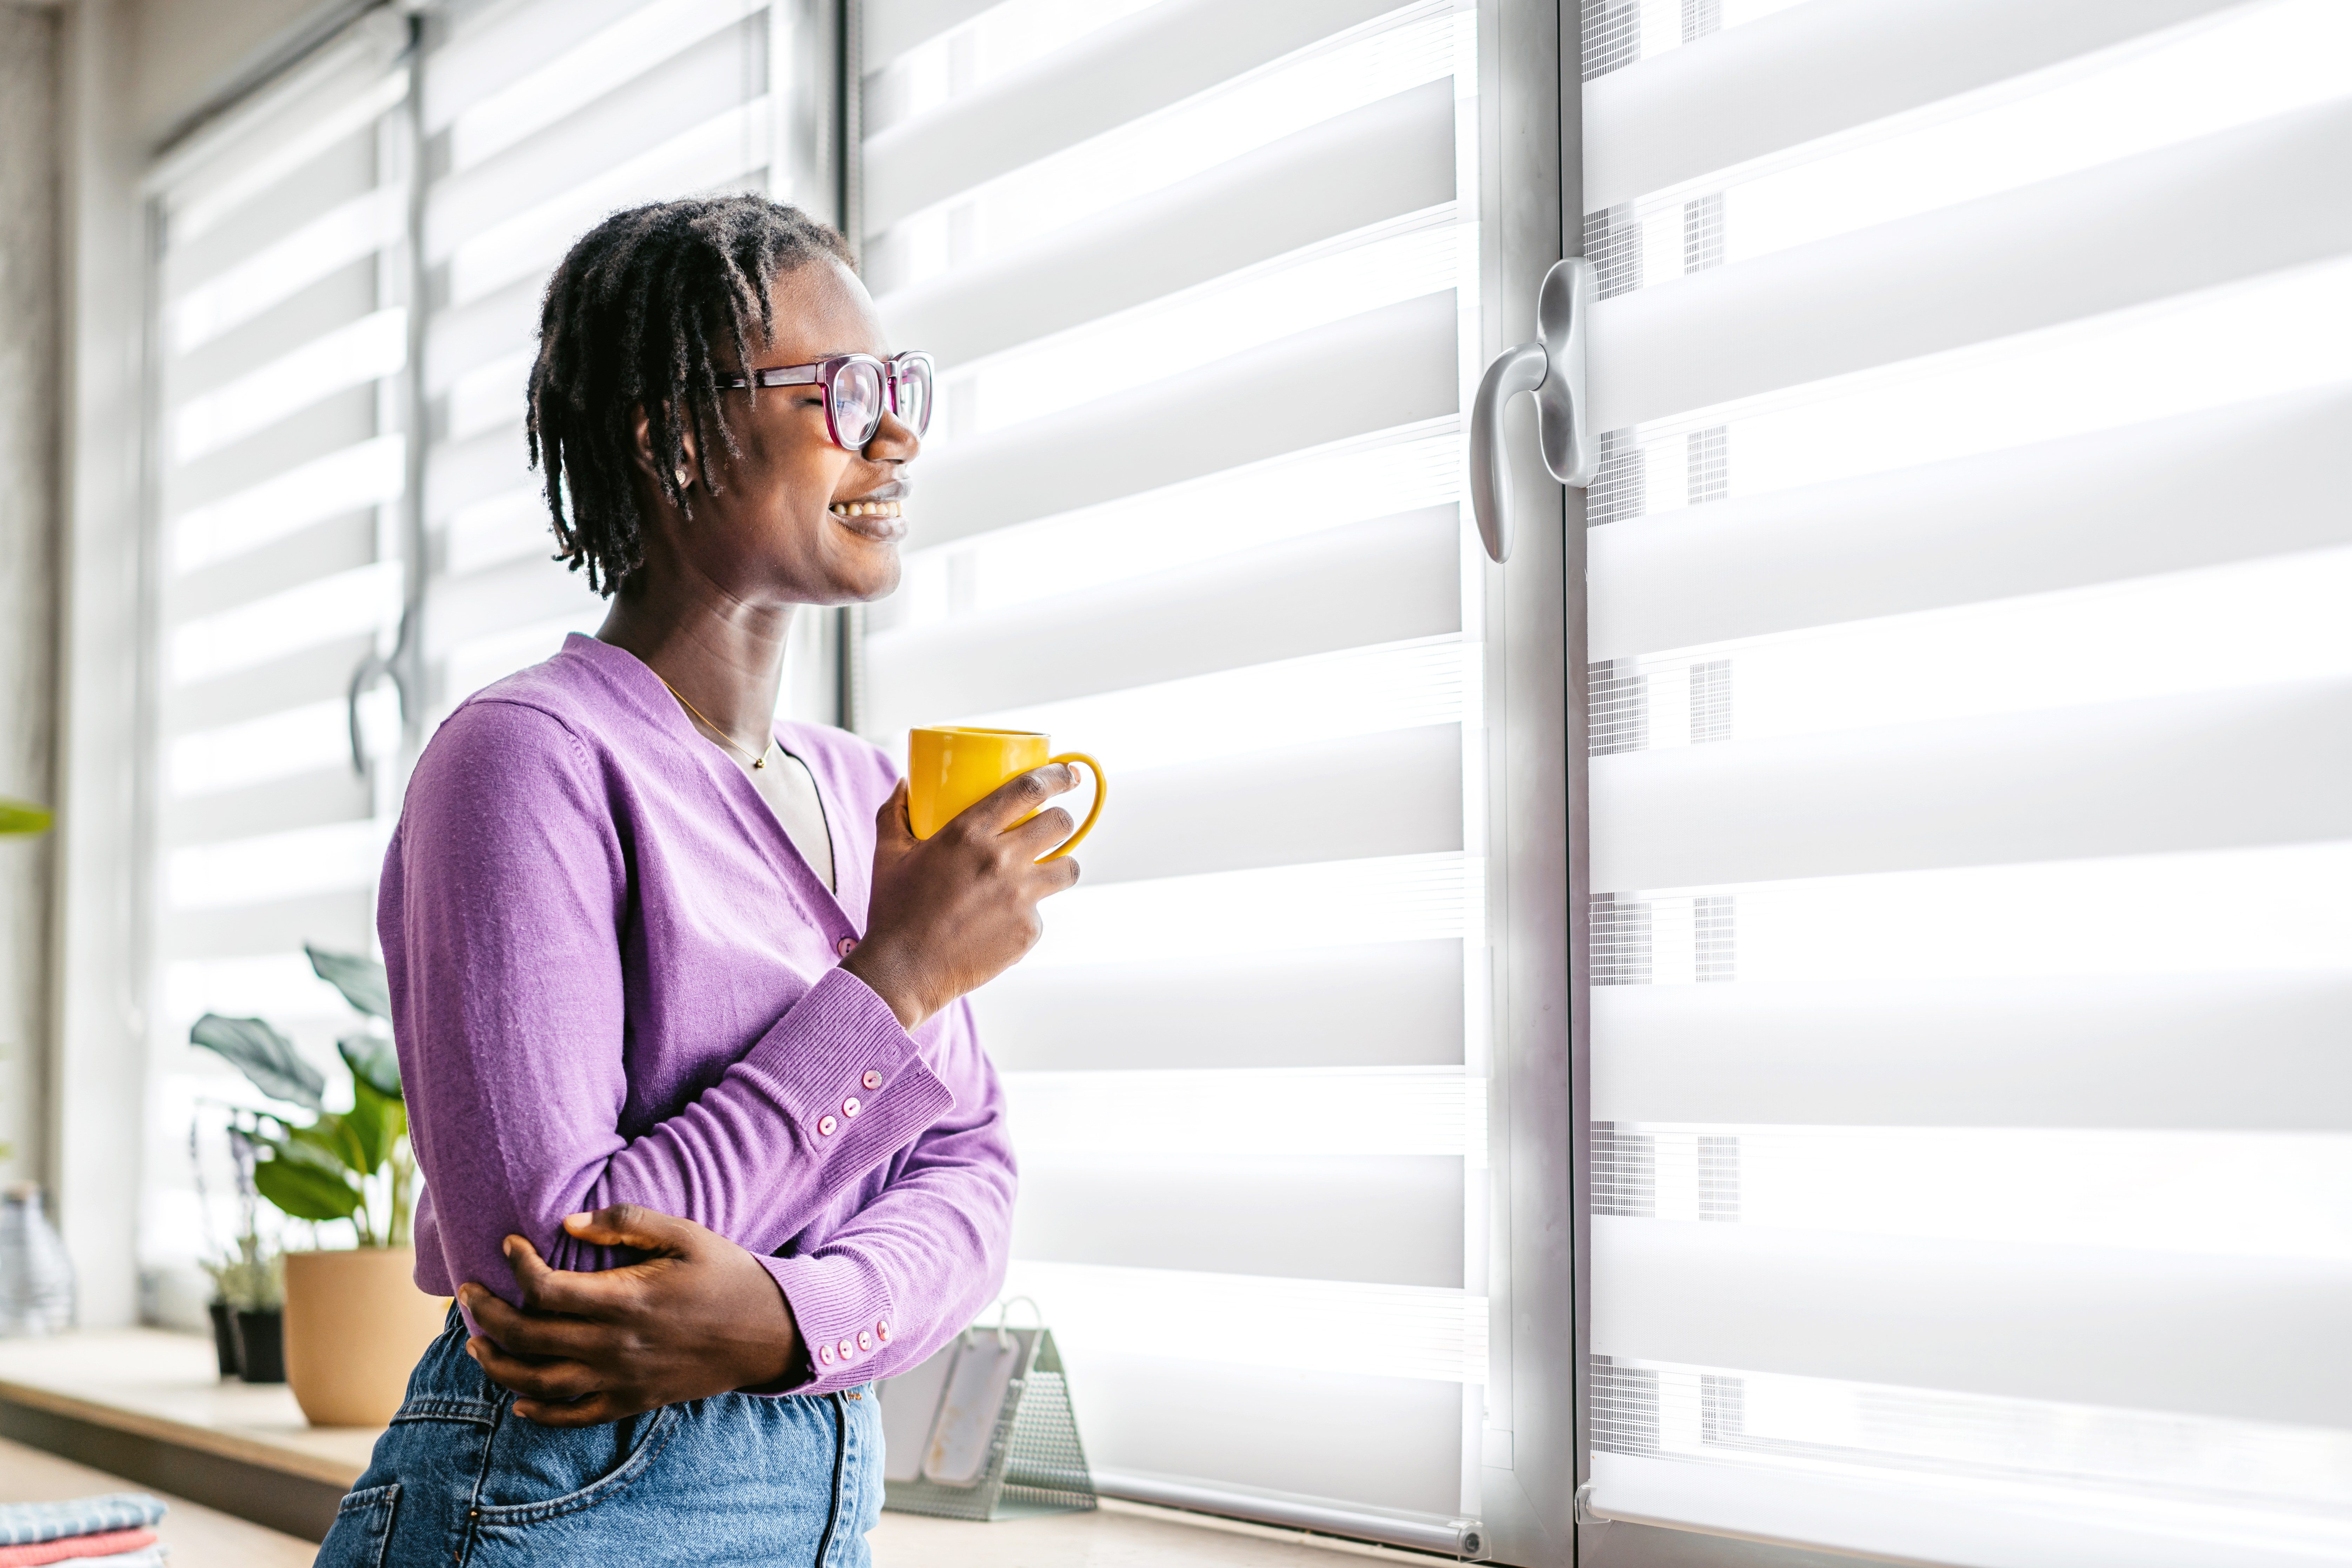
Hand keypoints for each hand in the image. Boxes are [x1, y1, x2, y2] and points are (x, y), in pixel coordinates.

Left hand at [457, 1204, 801, 1427]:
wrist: (769, 1333)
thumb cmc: (727, 1275)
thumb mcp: (685, 1235)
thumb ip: (626, 1223)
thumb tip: (568, 1220)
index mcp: (626, 1299)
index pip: (546, 1289)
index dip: (516, 1266)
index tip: (507, 1244)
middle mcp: (615, 1345)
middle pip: (528, 1336)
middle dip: (487, 1313)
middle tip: (468, 1291)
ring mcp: (622, 1379)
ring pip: (537, 1382)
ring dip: (498, 1364)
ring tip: (476, 1342)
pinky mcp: (632, 1401)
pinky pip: (573, 1416)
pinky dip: (538, 1411)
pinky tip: (518, 1399)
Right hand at [843, 767, 1084, 1029]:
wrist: (903, 972)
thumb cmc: (893, 910)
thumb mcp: (888, 854)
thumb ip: (895, 813)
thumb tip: (903, 785)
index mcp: (968, 833)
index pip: (1028, 789)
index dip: (1057, 776)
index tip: (1069, 773)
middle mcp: (1001, 861)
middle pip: (1059, 824)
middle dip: (1060, 819)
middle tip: (1050, 826)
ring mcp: (1020, 898)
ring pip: (1067, 868)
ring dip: (1058, 864)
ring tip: (1041, 871)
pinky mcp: (1028, 931)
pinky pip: (1041, 912)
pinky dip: (1027, 912)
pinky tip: (1001, 920)